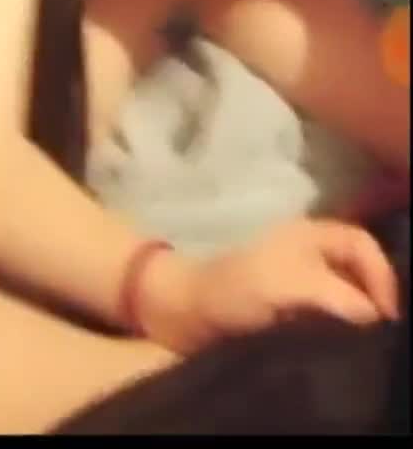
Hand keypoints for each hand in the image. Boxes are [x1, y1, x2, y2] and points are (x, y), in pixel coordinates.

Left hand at [136, 218, 398, 355]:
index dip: (381, 275)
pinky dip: (339, 323)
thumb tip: (373, 316)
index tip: (385, 315)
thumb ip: (335, 295)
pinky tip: (338, 342)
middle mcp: (310, 250)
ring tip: (361, 339)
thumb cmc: (236, 286)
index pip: (363, 244)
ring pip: (345, 289)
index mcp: (311, 233)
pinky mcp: (291, 302)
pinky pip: (328, 308)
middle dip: (373, 294)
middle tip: (379, 332)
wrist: (189, 310)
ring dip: (356, 312)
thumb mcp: (290, 285)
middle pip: (359, 267)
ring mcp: (300, 275)